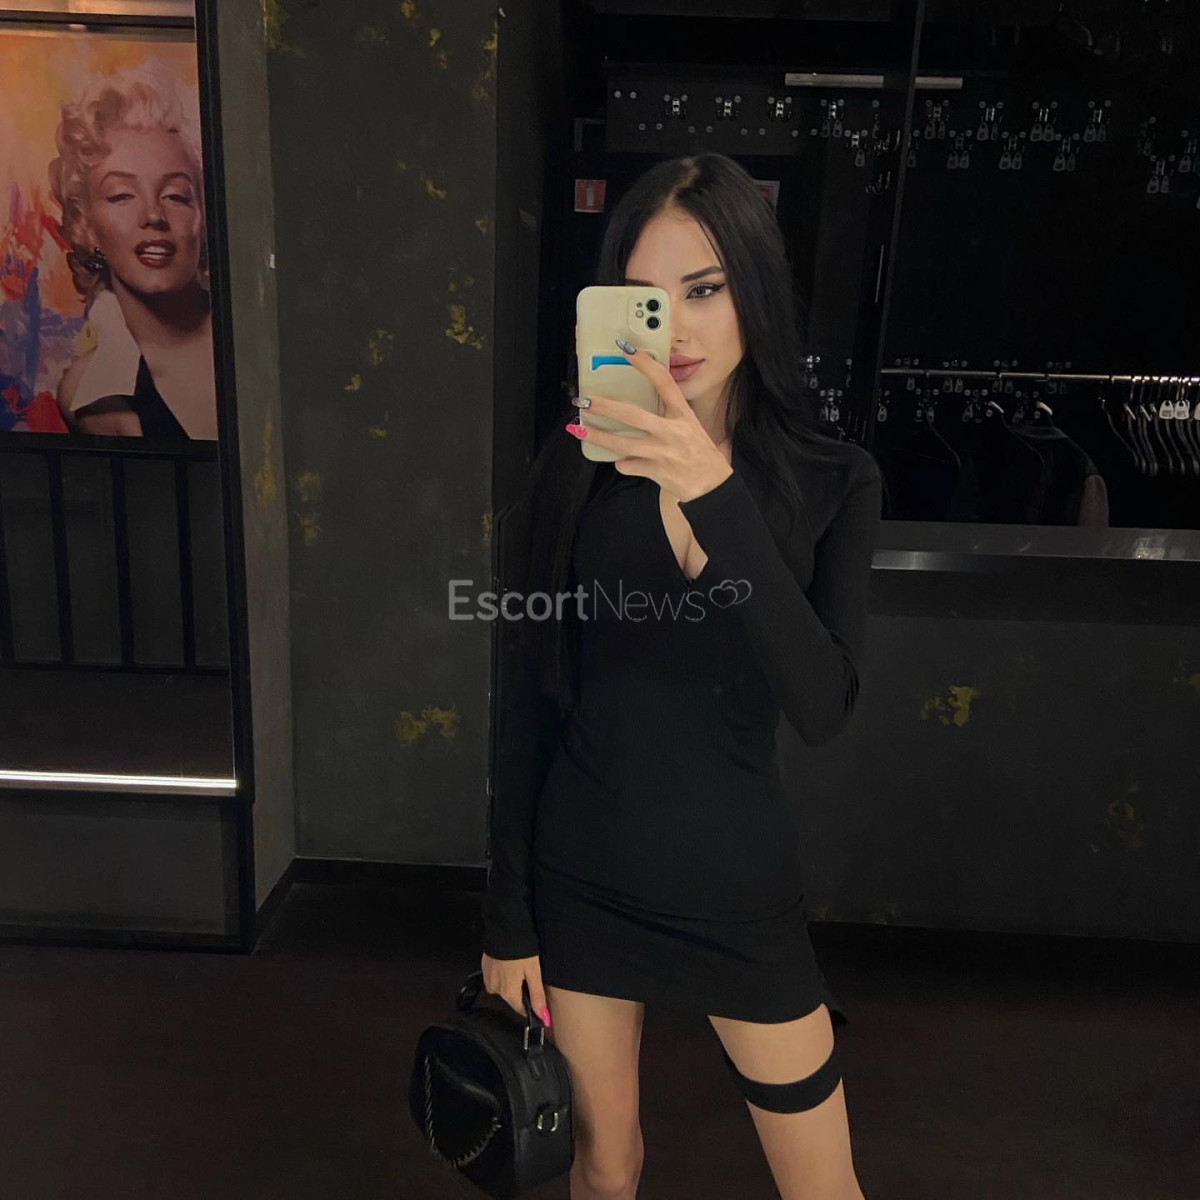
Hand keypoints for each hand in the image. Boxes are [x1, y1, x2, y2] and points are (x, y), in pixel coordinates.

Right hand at [481, 950, 551, 1029]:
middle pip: (511, 997)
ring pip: (503, 987)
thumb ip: (537, 996)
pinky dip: (503, 974)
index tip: (538, 997)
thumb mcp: (534, 972)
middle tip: (530, 974)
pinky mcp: (484, 968)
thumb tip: (544, 1018)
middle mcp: (495, 990)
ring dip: (511, 982)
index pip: (520, 1009)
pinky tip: (509, 963)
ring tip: (519, 967)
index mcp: (508, 993)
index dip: (530, 1005)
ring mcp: (487, 979)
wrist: (504, 928)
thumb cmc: (522, 951)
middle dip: (521, 990)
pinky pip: (495, 977)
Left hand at [568, 340, 733, 502]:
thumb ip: (669, 413)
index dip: (645, 365)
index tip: (627, 351)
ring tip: (579, 429)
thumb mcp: (690, 425)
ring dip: (598, 436)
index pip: (664, 382)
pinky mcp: (656, 471)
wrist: (711, 485)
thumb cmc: (699, 453)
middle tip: (585, 400)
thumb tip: (642, 400)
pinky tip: (620, 461)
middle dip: (605, 407)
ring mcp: (663, 453)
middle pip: (633, 415)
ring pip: (623, 443)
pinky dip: (621, 463)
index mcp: (683, 414)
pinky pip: (628, 466)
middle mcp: (673, 431)